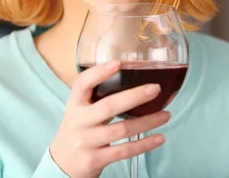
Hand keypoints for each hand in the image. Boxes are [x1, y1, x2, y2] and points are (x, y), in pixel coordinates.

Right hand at [50, 60, 169, 177]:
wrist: (62, 165)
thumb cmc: (79, 131)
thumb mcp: (80, 111)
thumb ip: (98, 97)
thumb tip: (134, 77)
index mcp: (75, 105)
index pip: (82, 84)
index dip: (99, 72)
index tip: (118, 63)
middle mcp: (79, 122)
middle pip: (109, 106)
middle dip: (135, 96)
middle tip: (155, 88)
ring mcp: (86, 142)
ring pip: (121, 129)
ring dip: (147, 122)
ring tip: (166, 115)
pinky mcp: (94, 160)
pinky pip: (124, 151)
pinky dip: (144, 144)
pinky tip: (159, 138)